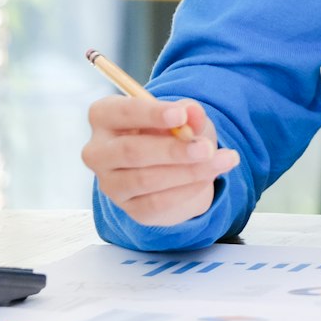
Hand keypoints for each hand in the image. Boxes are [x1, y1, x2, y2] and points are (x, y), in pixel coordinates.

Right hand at [81, 95, 240, 225]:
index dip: (151, 114)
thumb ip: (188, 112)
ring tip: (222, 161)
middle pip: (130, 151)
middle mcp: (98, 152)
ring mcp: (110, 183)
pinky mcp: (129, 208)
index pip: (120, 113)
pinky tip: (209, 177)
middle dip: (173, 150)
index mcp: (104, 117)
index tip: (181, 114)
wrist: (173, 168)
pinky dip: (187, 190)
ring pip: (145, 180)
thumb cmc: (169, 132)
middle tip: (207, 148)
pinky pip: (157, 203)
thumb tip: (192, 112)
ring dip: (188, 172)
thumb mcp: (183, 116)